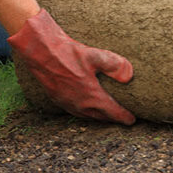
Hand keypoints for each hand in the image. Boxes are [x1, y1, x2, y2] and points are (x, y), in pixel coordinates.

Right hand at [8, 9, 134, 124]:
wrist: (40, 52)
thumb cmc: (68, 53)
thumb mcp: (95, 55)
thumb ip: (115, 65)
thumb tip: (129, 76)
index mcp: (91, 96)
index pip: (112, 112)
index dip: (124, 117)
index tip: (132, 120)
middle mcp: (79, 104)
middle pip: (100, 117)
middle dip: (113, 119)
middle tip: (123, 119)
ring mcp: (67, 103)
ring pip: (87, 116)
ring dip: (99, 117)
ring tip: (107, 115)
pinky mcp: (57, 99)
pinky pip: (76, 112)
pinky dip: (86, 113)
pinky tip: (87, 108)